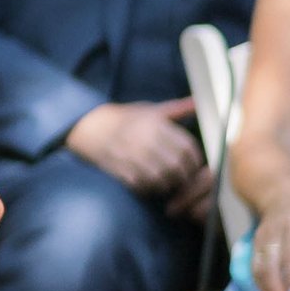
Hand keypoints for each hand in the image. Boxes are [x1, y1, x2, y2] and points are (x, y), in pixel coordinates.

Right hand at [67, 96, 209, 213]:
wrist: (90, 127)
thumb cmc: (126, 119)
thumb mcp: (152, 109)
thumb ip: (178, 108)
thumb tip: (199, 101)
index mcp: (156, 124)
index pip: (187, 147)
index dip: (195, 160)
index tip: (194, 164)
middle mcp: (145, 139)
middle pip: (177, 165)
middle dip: (184, 175)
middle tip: (183, 177)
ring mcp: (132, 156)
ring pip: (162, 179)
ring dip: (168, 184)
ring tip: (168, 182)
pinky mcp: (121, 171)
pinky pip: (144, 187)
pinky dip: (151, 189)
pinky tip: (151, 184)